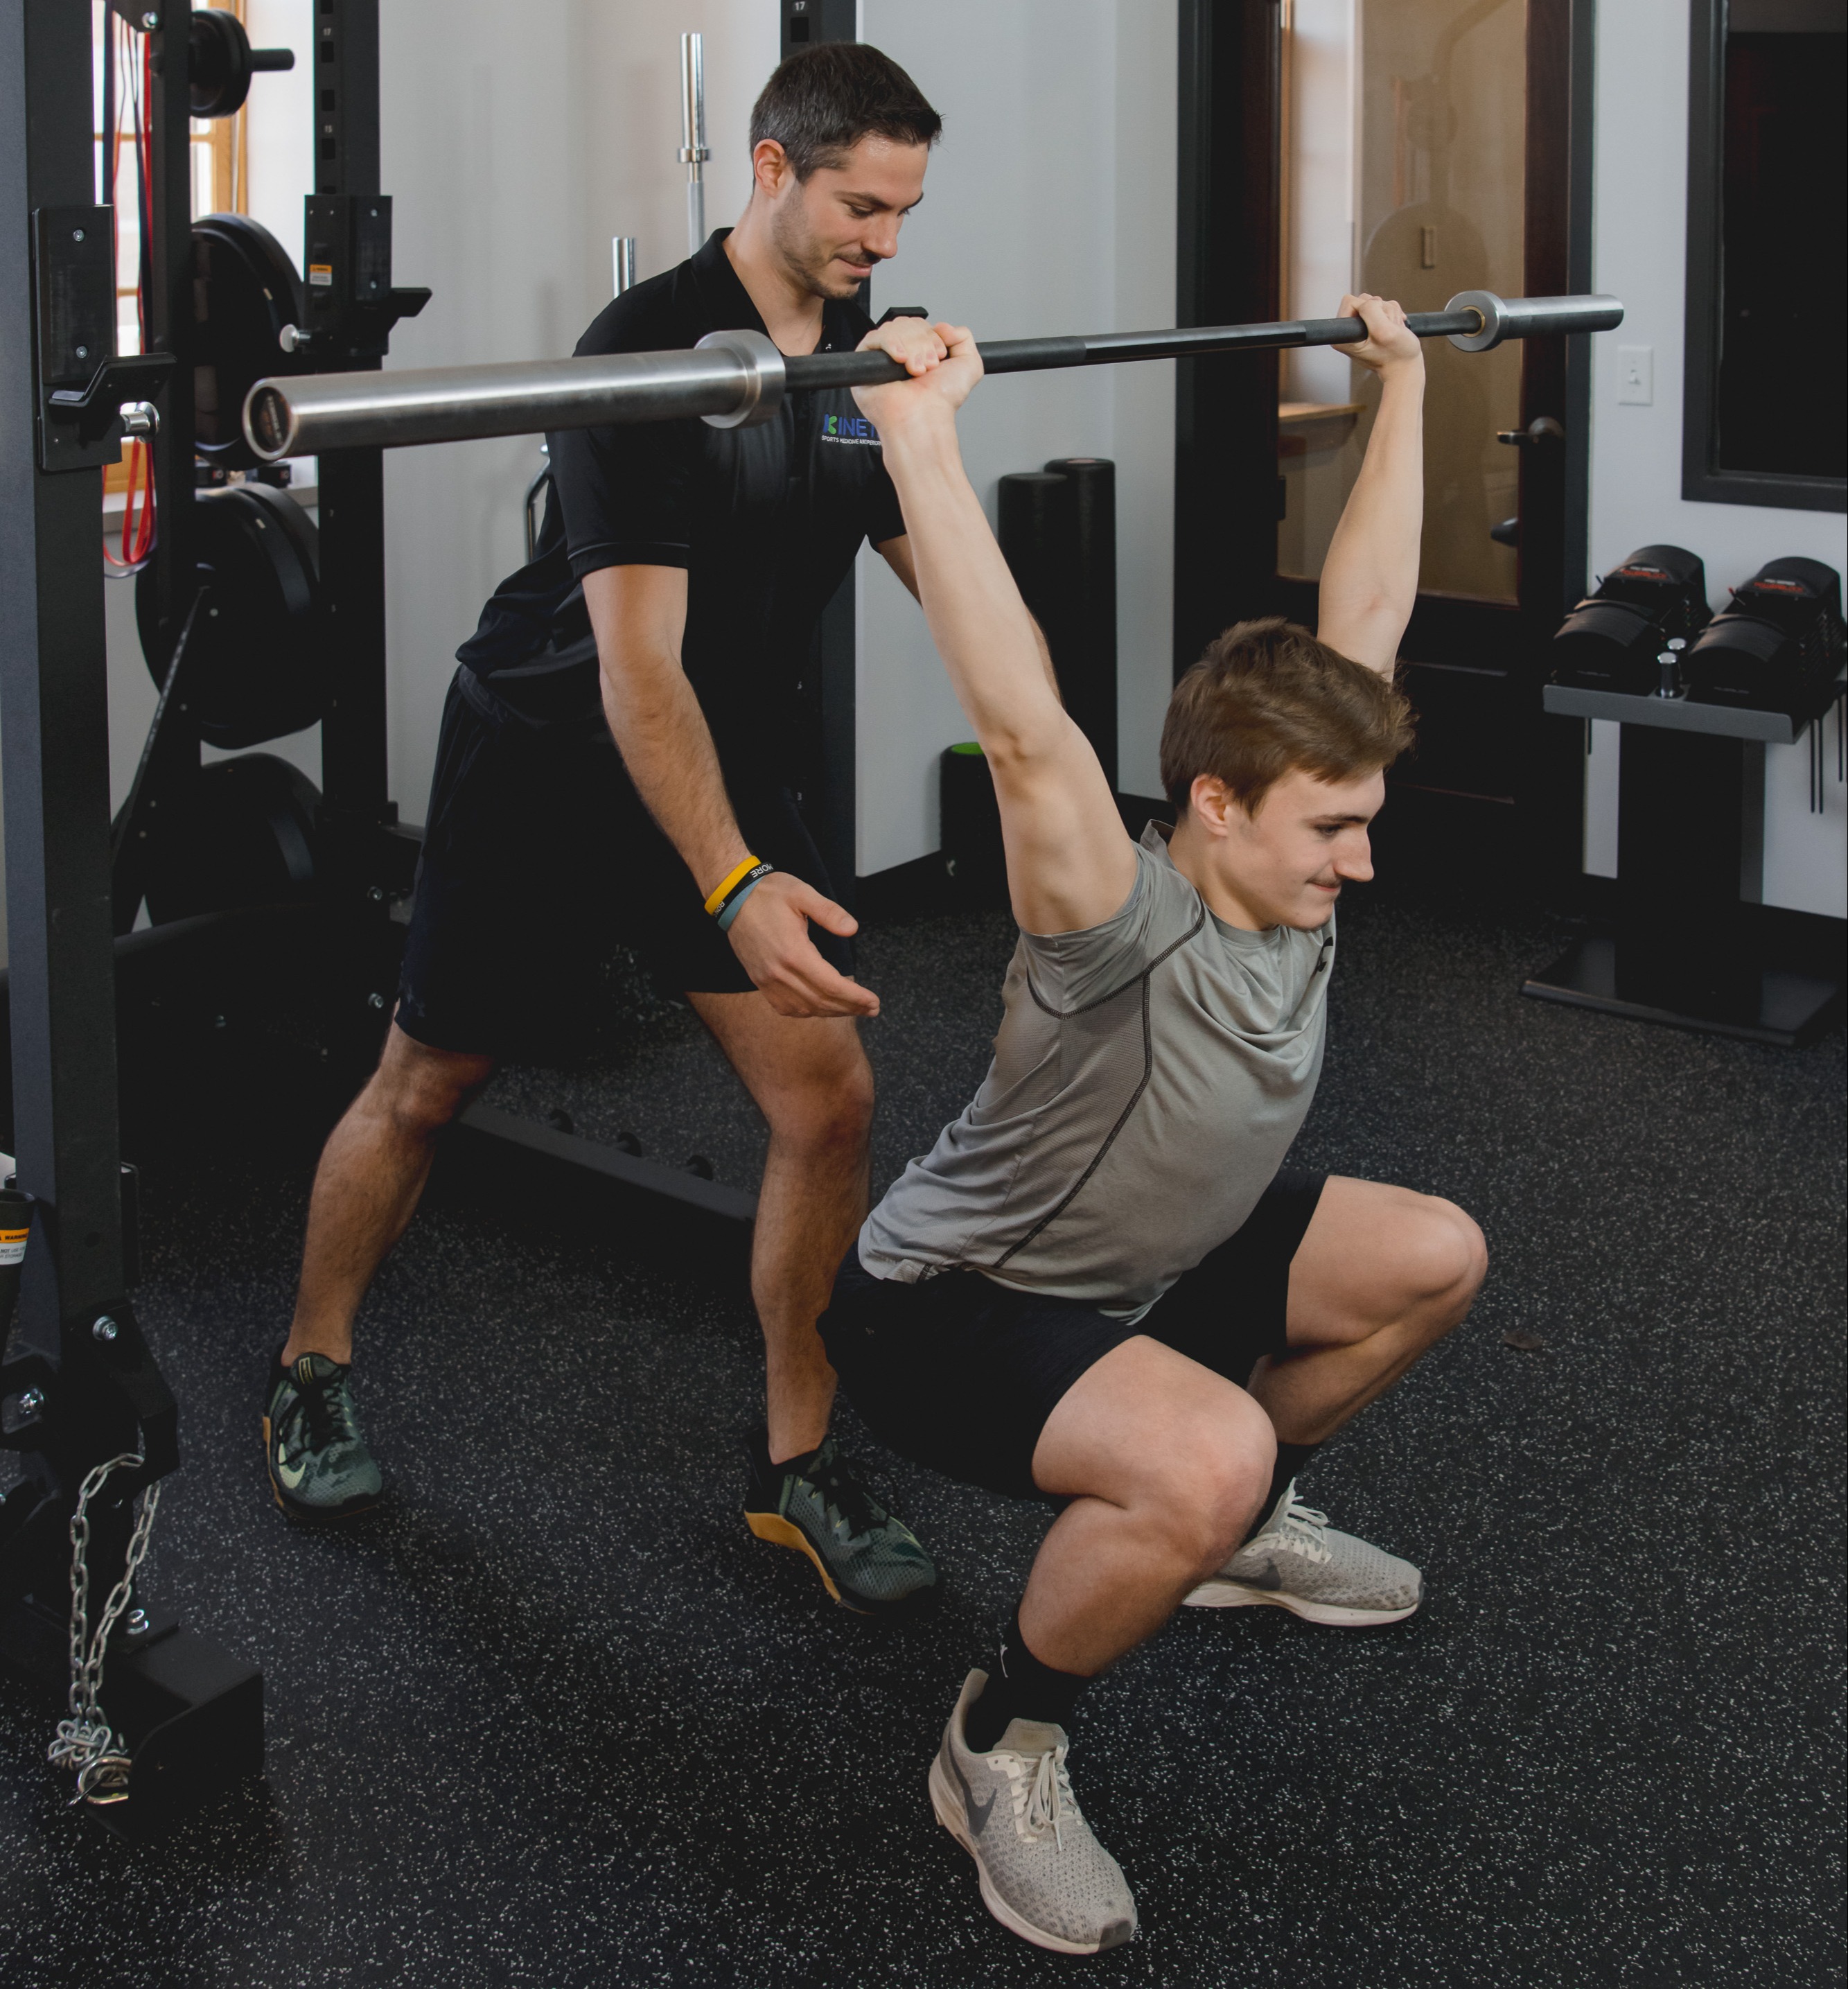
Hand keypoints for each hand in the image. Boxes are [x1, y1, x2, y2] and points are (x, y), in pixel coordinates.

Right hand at [723, 871, 879, 1018]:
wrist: (732, 898)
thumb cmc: (768, 893)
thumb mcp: (802, 893)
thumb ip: (829, 912)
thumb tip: (852, 929)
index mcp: (793, 953)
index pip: (831, 985)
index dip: (855, 997)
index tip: (874, 1002)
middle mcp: (779, 973)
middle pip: (821, 1002)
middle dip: (850, 1008)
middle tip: (872, 1009)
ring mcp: (767, 981)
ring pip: (805, 1009)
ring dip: (831, 1012)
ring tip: (853, 1008)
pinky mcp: (760, 982)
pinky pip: (786, 1007)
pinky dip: (807, 1011)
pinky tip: (821, 1007)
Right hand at [852, 321, 982, 433]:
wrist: (924, 416)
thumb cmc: (941, 401)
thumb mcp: (970, 364)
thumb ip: (964, 336)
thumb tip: (942, 326)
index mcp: (921, 353)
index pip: (920, 325)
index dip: (932, 337)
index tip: (939, 358)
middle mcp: (902, 354)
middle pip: (908, 323)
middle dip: (922, 343)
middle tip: (928, 367)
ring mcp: (883, 358)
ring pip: (894, 327)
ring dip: (911, 348)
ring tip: (915, 370)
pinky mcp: (865, 362)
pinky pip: (875, 337)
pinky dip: (892, 344)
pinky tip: (900, 360)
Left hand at [1332, 293, 1422, 374]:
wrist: (1406, 367)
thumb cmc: (1396, 354)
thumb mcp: (1383, 331)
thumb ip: (1370, 310)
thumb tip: (1368, 301)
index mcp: (1343, 336)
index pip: (1349, 301)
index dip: (1367, 307)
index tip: (1375, 326)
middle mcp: (1348, 331)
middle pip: (1363, 299)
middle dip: (1381, 310)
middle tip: (1388, 328)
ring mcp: (1361, 327)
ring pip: (1375, 301)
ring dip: (1389, 312)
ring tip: (1392, 330)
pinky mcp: (1372, 324)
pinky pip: (1383, 306)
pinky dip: (1393, 314)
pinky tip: (1395, 328)